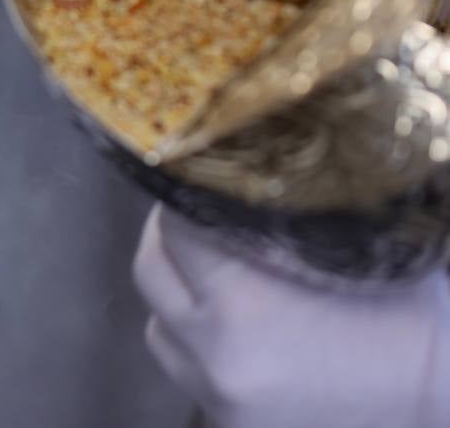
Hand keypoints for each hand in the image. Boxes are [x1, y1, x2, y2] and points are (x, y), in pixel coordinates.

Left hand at [134, 205, 449, 427]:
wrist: (444, 397)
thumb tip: (228, 170)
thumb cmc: (407, 317)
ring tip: (209, 268)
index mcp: (242, 304)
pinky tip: (226, 319)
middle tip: (195, 209)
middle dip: (169, 234)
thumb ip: (278, 216)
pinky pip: (180, 364)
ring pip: (156, 321)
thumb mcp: (345, 247)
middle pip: (150, 270)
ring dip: (175, 289)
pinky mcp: (226, 421)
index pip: (176, 227)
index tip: (199, 174)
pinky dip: (191, 337)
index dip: (184, 192)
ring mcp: (215, 393)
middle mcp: (215, 352)